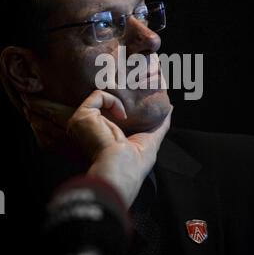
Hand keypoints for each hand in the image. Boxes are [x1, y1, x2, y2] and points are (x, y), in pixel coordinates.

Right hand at [22, 91, 172, 207]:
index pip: (112, 111)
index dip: (125, 102)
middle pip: (105, 101)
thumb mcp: (150, 141)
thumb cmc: (133, 166)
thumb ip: (159, 125)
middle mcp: (91, 128)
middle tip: (138, 79)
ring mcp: (84, 122)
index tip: (140, 89)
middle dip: (121, 90)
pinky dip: (113, 101)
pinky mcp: (82, 116)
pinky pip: (98, 95)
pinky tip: (122, 115)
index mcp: (103, 135)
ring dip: (119, 98)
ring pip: (100, 95)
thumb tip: (170, 108)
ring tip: (128, 111)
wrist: (118, 174)